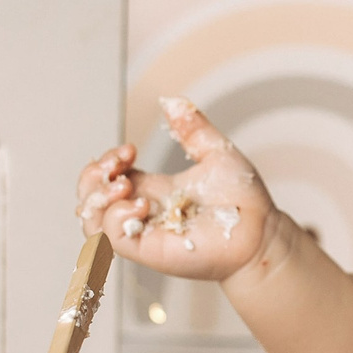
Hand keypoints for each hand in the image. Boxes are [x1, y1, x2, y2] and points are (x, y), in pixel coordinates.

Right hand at [75, 97, 273, 282]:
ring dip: (98, 198)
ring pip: (93, 223)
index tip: (130, 149)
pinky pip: (114, 240)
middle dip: (92, 176)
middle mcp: (141, 212)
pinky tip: (139, 204)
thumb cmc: (242, 200)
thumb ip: (192, 128)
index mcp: (150, 189)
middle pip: (91, 199)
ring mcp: (144, 233)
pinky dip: (116, 219)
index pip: (108, 176)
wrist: (261, 230)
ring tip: (123, 183)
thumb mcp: (215, 152)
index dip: (107, 161)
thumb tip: (172, 101)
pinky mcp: (150, 251)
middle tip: (118, 163)